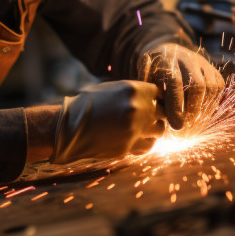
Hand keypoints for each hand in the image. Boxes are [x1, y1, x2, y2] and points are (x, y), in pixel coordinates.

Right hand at [50, 81, 164, 163]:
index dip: (158, 98)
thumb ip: (135, 93)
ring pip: (160, 130)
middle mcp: (138, 109)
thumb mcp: (113, 89)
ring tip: (142, 128)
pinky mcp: (129, 146)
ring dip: (154, 130)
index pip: (161, 93)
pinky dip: (146, 143)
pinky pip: (149, 145)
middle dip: (158, 115)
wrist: (70, 126)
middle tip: (149, 116)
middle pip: (164, 112)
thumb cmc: (90, 104)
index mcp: (134, 90)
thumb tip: (155, 96)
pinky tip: (135, 138)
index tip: (154, 102)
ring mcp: (135, 129)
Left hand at [138, 43, 224, 129]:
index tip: (176, 126)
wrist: (170, 51)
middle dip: (193, 111)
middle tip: (186, 130)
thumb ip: (145, 85)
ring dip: (203, 111)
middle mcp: (188, 59)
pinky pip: (218, 88)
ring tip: (193, 129)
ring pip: (211, 88)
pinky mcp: (213, 70)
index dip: (177, 105)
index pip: (175, 82)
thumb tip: (148, 102)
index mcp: (167, 59)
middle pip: (198, 85)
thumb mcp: (144, 72)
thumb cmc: (154, 69)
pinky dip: (211, 106)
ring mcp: (203, 64)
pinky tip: (200, 118)